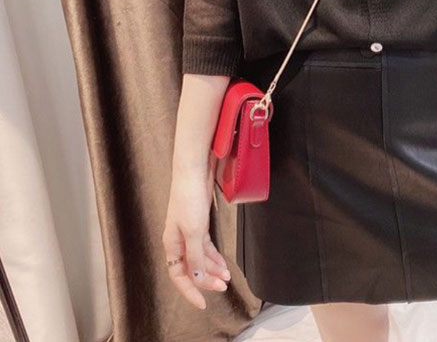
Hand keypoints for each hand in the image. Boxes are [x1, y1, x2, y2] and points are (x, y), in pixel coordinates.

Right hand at [162, 156, 231, 310]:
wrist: (194, 171)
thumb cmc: (188, 197)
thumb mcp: (193, 230)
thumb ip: (194, 255)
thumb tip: (196, 277)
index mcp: (171, 244)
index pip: (179, 275)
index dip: (190, 291)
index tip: (203, 303)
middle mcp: (178, 240)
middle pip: (191, 268)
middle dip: (206, 279)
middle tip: (223, 287)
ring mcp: (189, 231)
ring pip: (200, 258)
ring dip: (213, 268)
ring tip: (227, 277)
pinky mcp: (200, 222)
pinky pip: (206, 246)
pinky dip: (214, 256)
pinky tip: (223, 263)